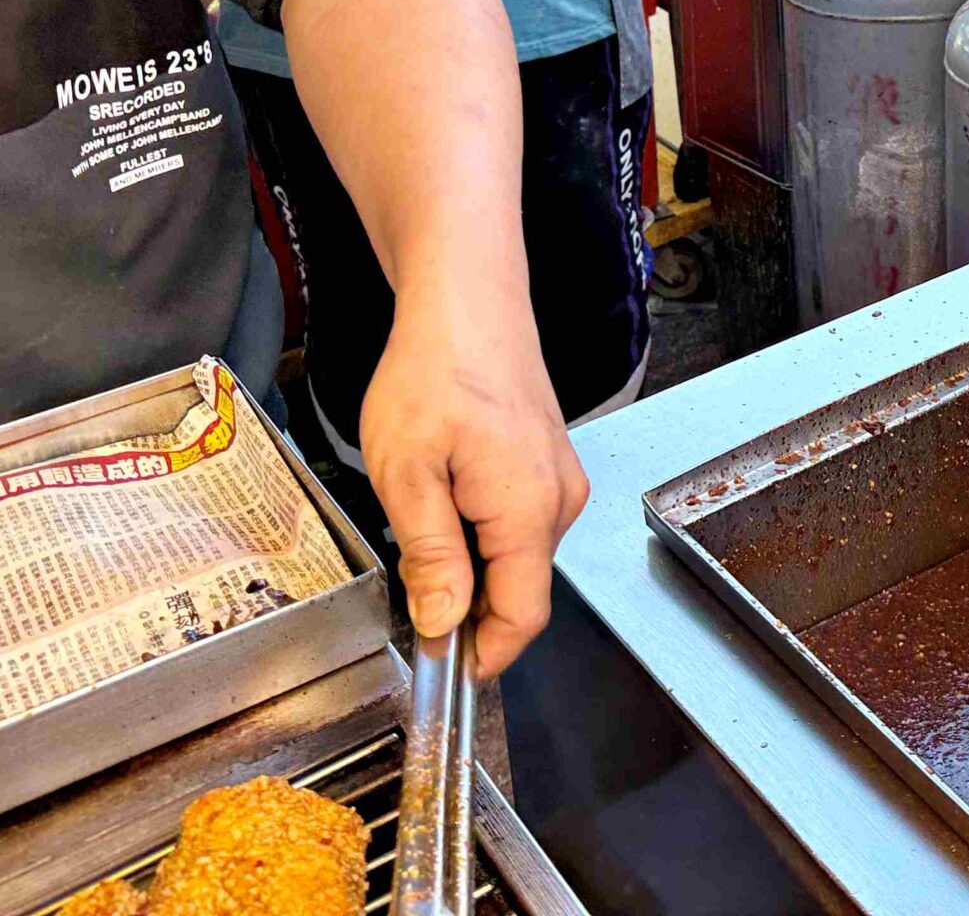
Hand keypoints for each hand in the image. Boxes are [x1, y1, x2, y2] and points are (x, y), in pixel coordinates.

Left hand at [362, 279, 587, 675]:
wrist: (469, 301)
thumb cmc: (435, 371)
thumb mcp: (407, 473)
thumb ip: (432, 557)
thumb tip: (444, 624)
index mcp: (529, 510)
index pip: (522, 616)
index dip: (481, 654)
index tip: (439, 667)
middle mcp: (560, 500)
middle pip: (521, 590)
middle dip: (469, 608)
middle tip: (408, 588)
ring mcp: (561, 480)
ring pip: (519, 558)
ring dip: (473, 566)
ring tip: (421, 521)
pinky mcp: (551, 464)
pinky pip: (521, 523)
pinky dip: (483, 533)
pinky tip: (445, 496)